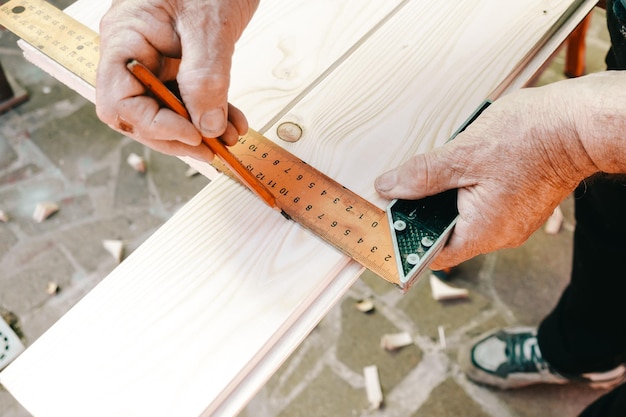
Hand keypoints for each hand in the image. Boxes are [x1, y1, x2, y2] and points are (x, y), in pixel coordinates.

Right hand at [96, 0, 258, 160]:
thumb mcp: (209, 25)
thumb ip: (205, 77)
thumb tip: (205, 126)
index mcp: (126, 41)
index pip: (119, 103)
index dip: (153, 127)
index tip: (191, 136)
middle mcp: (135, 56)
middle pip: (141, 115)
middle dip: (178, 137)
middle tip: (211, 150)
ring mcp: (157, 62)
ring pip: (168, 113)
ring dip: (200, 132)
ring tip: (229, 138)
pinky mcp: (181, 66)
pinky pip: (190, 100)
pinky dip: (211, 115)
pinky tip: (232, 123)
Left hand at [375, 85, 595, 268]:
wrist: (581, 123)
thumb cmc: (531, 137)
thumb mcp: (464, 154)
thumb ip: (423, 175)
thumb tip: (389, 187)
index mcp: (484, 231)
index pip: (436, 255)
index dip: (410, 242)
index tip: (391, 224)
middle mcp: (500, 233)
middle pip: (448, 234)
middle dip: (425, 212)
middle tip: (407, 186)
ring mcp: (512, 219)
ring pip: (465, 217)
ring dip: (445, 197)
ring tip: (437, 170)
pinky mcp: (520, 203)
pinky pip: (483, 204)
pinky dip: (466, 189)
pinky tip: (462, 166)